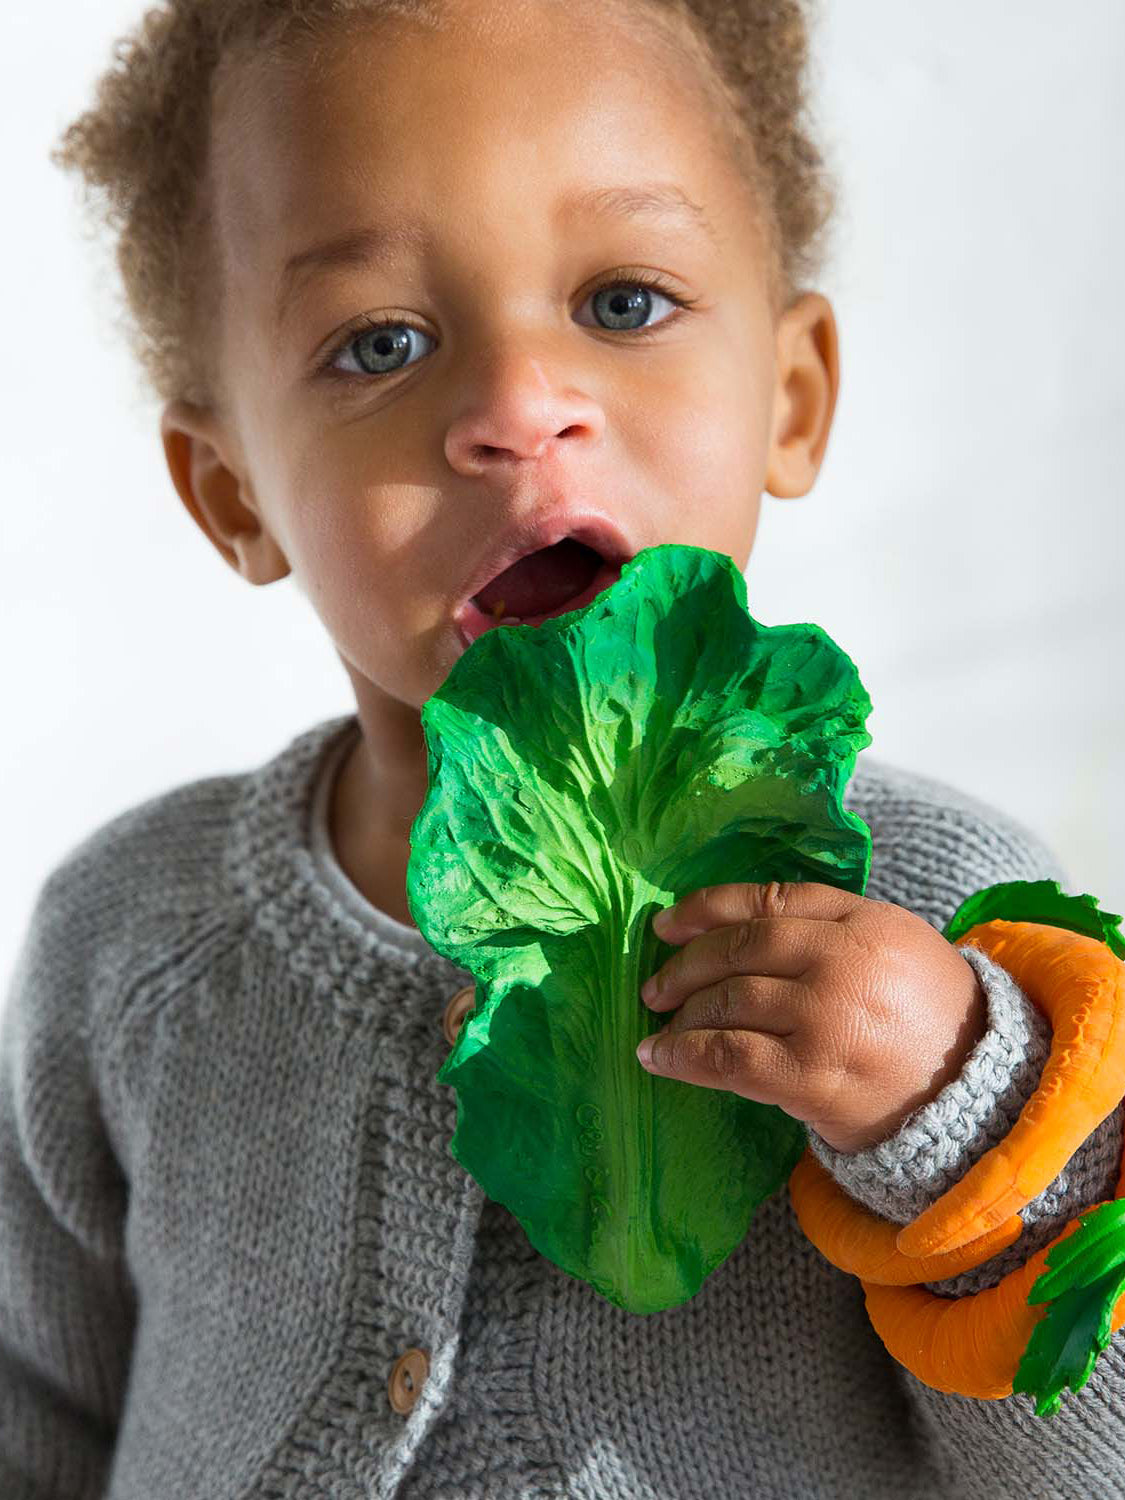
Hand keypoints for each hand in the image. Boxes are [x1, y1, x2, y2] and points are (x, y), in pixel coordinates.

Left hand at [636, 880, 988, 1152]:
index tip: (666, 922)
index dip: (707, 908)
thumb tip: (740, 926)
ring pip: (729, 1001)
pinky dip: (684, 1055)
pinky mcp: (812, 1075)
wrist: (978, 1099)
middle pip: (741, 948)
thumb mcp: (896, 948)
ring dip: (681, 1013)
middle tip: (655, 983)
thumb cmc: (929, 1021)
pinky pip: (729, 1057)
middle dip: (686, 964)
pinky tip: (659, 1058)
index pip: (769, 900)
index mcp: (864, 921)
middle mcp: (843, 960)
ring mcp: (826, 1017)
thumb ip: (832, 927)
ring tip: (657, 1025)